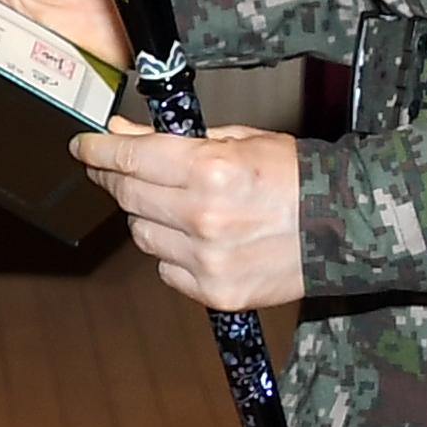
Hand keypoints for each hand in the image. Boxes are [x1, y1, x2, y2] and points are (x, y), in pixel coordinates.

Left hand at [71, 118, 304, 310]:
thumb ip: (173, 139)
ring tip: (172, 204)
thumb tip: (122, 134)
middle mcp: (203, 217)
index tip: (82, 146)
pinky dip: (170, 252)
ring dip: (145, 215)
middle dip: (113, 178)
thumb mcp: (237, 139)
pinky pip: (166, 269)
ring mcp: (207, 260)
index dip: (98, 151)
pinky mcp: (215, 292)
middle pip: (128, 196)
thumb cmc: (295, 178)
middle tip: (111, 168)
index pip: (130, 158)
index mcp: (210, 170)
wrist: (344, 228)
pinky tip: (194, 238)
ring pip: (141, 234)